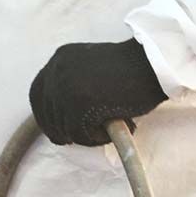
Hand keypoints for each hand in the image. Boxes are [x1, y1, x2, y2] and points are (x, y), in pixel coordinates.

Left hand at [27, 40, 168, 146]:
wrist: (158, 63)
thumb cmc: (132, 70)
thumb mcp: (91, 70)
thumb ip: (72, 85)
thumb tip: (56, 120)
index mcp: (60, 58)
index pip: (37, 94)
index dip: (45, 116)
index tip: (58, 129)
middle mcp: (57, 69)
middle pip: (46, 113)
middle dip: (63, 129)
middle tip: (86, 134)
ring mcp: (66, 86)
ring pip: (63, 126)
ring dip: (84, 133)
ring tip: (108, 127)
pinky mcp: (79, 103)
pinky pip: (79, 133)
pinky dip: (95, 138)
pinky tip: (114, 128)